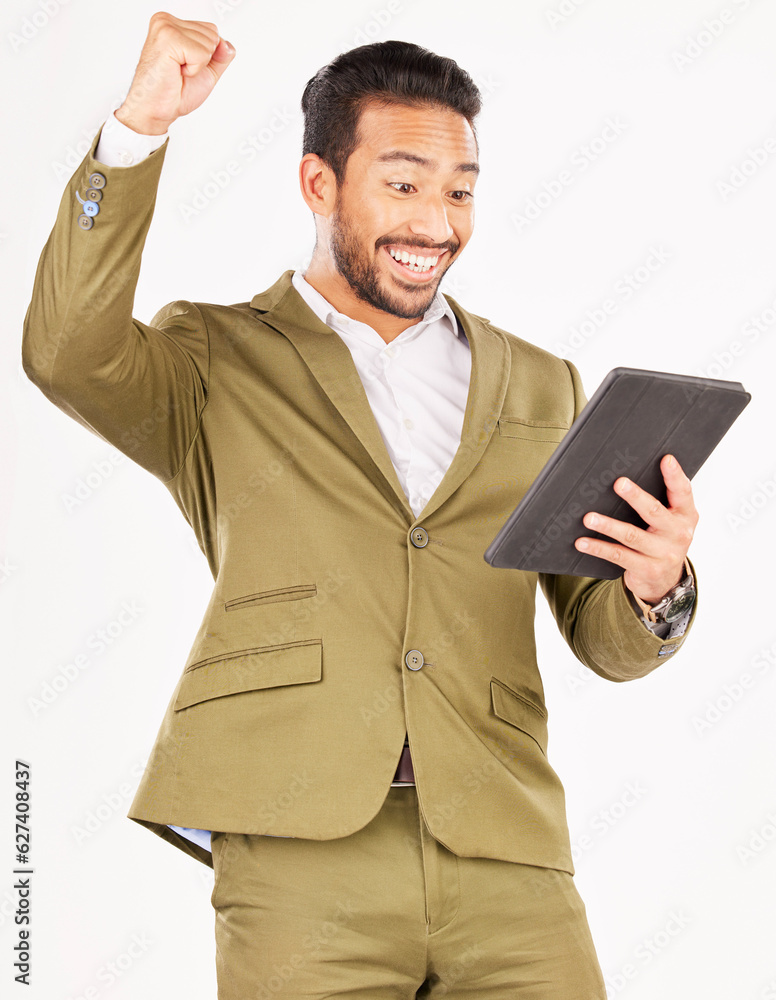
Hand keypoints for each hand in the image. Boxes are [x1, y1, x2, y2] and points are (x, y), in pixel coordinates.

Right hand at [115, 12, 235, 135]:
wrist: (156, 109)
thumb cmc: (173, 93)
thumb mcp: (206, 72)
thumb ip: (220, 56)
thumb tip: (227, 45)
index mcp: (173, 24)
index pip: (211, 30)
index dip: (207, 56)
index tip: (185, 66)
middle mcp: (167, 21)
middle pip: (213, 35)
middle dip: (203, 60)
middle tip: (180, 70)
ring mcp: (166, 27)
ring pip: (209, 44)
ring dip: (197, 65)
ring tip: (177, 71)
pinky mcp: (168, 38)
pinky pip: (202, 53)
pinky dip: (194, 69)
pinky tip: (176, 71)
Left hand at [574, 454, 697, 604]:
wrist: (666, 581)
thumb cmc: (663, 541)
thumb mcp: (671, 521)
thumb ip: (661, 500)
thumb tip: (626, 477)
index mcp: (685, 515)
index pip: (683, 492)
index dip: (675, 475)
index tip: (666, 459)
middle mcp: (678, 533)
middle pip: (654, 511)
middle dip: (636, 496)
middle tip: (618, 483)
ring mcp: (663, 553)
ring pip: (631, 535)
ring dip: (608, 525)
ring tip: (588, 517)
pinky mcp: (646, 569)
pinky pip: (618, 555)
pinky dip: (598, 548)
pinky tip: (583, 542)